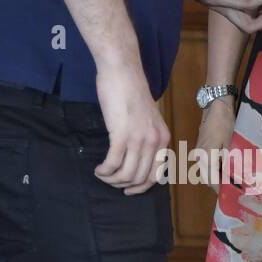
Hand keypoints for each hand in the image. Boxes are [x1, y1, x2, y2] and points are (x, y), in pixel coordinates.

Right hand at [94, 62, 169, 194]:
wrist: (122, 72)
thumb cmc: (131, 91)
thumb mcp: (147, 119)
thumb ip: (146, 137)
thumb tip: (136, 159)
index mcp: (163, 139)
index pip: (156, 175)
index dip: (141, 187)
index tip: (128, 189)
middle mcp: (154, 141)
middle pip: (139, 178)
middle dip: (122, 184)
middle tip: (109, 179)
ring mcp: (139, 139)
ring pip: (126, 174)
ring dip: (111, 179)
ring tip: (102, 174)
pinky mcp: (121, 135)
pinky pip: (113, 164)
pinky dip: (104, 170)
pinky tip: (98, 168)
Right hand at [196, 98, 235, 194]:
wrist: (215, 106)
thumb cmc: (225, 123)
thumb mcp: (231, 143)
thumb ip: (230, 161)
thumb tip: (234, 178)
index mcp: (207, 157)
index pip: (212, 180)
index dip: (220, 189)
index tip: (231, 196)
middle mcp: (199, 157)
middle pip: (206, 178)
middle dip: (217, 186)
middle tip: (232, 191)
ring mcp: (198, 152)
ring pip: (205, 171)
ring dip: (215, 178)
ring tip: (230, 182)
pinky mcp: (200, 148)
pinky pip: (205, 164)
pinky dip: (214, 169)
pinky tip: (225, 170)